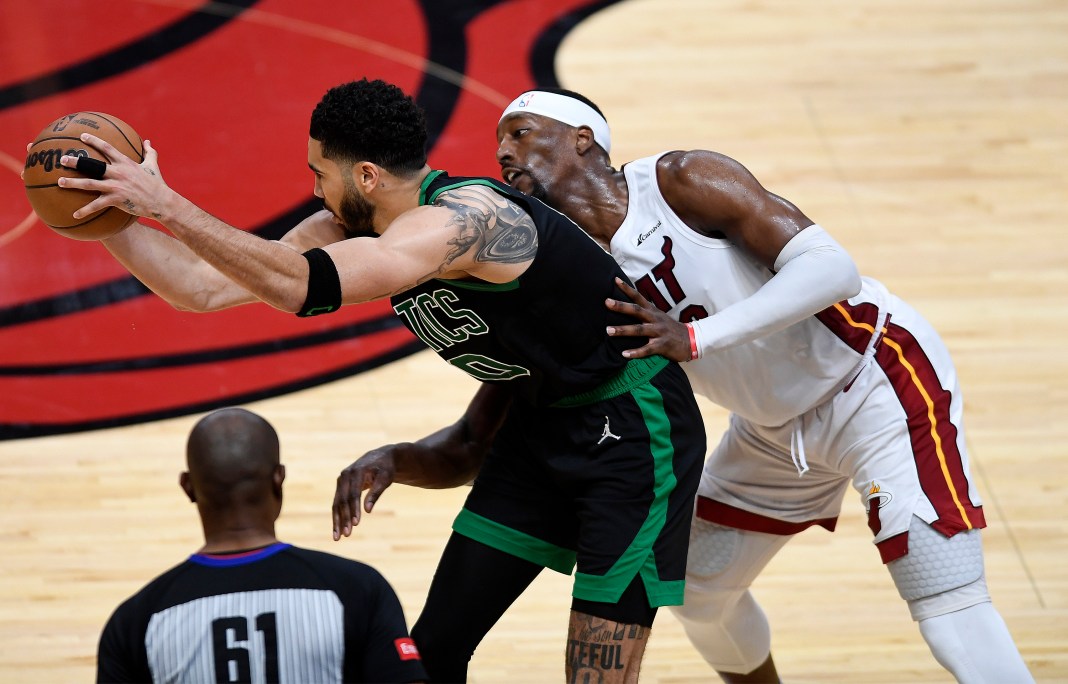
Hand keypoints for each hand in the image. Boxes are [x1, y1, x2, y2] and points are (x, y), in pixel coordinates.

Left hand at [57, 134, 172, 220]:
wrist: (162, 202)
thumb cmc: (158, 184)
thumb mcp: (153, 166)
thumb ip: (149, 152)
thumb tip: (147, 141)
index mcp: (125, 163)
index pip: (107, 148)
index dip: (94, 141)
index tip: (82, 137)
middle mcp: (118, 173)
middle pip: (92, 165)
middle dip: (76, 161)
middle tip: (62, 159)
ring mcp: (116, 186)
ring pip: (90, 183)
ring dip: (73, 183)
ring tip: (60, 182)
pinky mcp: (116, 200)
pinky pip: (97, 205)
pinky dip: (85, 210)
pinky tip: (75, 214)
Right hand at [332, 446, 398, 540]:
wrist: (380, 458)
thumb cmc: (385, 468)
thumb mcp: (385, 478)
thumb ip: (376, 493)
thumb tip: (368, 510)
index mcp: (356, 472)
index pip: (354, 494)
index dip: (354, 509)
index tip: (356, 523)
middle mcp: (345, 476)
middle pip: (343, 500)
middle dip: (344, 518)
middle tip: (347, 534)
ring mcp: (341, 481)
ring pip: (337, 504)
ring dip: (337, 521)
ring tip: (338, 537)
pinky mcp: (340, 487)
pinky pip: (337, 504)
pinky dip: (337, 517)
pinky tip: (338, 530)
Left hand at [605, 277, 692, 361]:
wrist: (691, 340)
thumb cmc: (670, 329)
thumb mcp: (659, 317)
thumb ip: (645, 312)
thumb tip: (627, 308)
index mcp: (653, 311)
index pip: (638, 297)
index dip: (627, 288)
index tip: (615, 280)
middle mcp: (655, 319)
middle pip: (636, 311)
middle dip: (621, 307)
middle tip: (607, 302)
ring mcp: (659, 332)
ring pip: (639, 330)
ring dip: (623, 330)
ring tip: (609, 331)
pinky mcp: (662, 345)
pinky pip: (647, 349)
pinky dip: (635, 352)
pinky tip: (624, 354)